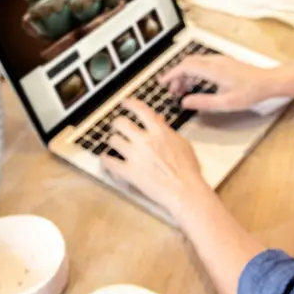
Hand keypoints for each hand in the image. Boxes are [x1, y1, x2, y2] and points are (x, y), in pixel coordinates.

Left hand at [102, 99, 209, 216]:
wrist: (185, 190)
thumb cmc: (188, 170)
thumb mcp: (182, 144)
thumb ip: (168, 131)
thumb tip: (158, 120)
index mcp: (160, 132)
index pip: (141, 110)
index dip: (130, 104)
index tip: (125, 103)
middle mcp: (145, 141)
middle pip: (121, 123)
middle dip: (117, 123)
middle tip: (117, 126)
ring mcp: (136, 156)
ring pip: (113, 140)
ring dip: (112, 141)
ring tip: (115, 143)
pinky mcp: (129, 172)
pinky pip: (109, 162)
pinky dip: (105, 160)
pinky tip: (106, 160)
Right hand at [161, 55, 278, 111]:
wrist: (269, 82)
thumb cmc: (251, 92)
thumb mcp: (226, 103)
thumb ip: (204, 102)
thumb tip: (185, 102)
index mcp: (213, 69)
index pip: (186, 67)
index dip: (172, 74)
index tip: (163, 82)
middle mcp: (215, 61)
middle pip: (189, 63)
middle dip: (177, 75)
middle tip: (172, 90)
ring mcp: (221, 61)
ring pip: (196, 63)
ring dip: (186, 75)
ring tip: (182, 90)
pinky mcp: (225, 63)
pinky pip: (204, 64)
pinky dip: (195, 73)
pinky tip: (196, 85)